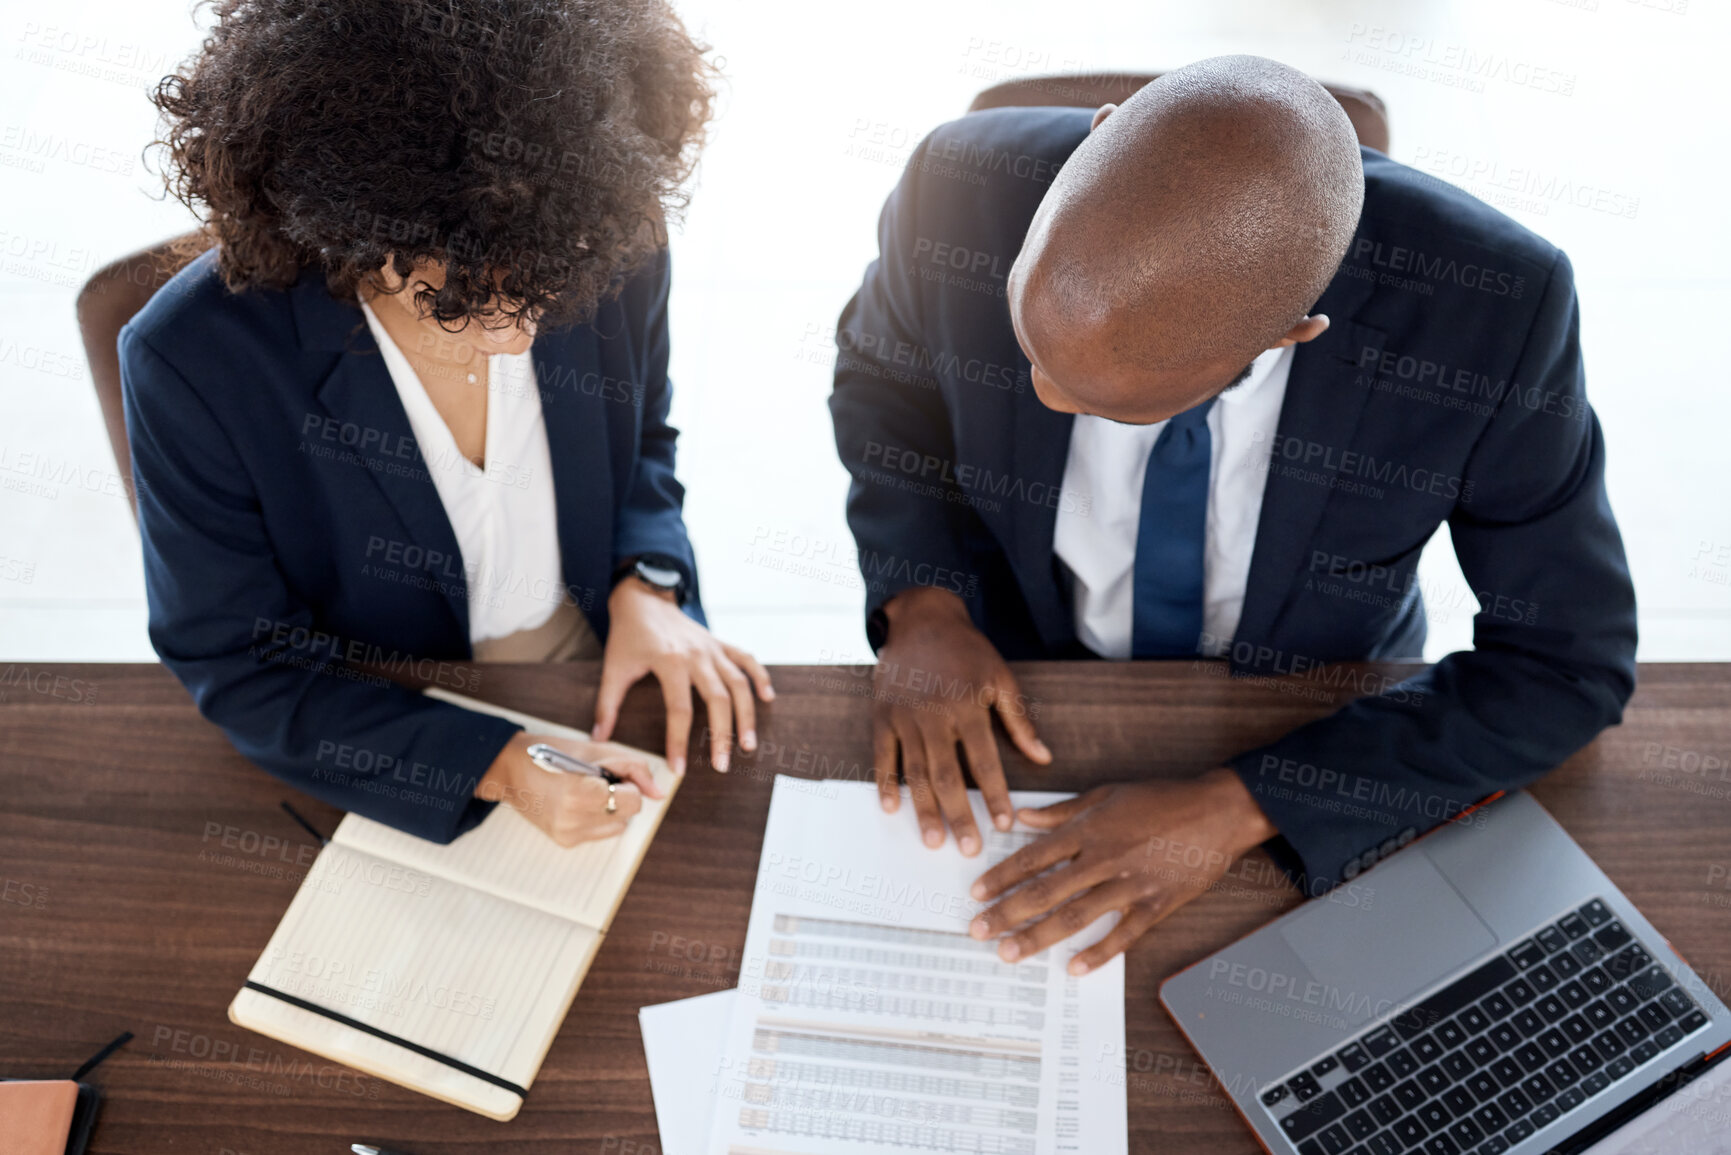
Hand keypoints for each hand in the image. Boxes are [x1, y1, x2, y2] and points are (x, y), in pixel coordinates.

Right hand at [476, 731, 662, 846]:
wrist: (509, 770)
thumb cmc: (552, 752)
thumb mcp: (595, 750)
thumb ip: (634, 768)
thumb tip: (659, 794)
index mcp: (580, 793)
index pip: (633, 800)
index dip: (628, 783)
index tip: (609, 773)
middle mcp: (573, 820)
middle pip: (628, 814)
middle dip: (622, 794)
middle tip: (598, 780)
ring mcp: (568, 834)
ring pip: (618, 826)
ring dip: (612, 808)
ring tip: (587, 791)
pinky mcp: (565, 842)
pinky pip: (601, 833)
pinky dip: (597, 818)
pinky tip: (577, 803)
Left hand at [591, 577, 773, 774]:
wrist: (644, 599)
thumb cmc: (628, 635)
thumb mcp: (614, 667)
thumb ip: (607, 704)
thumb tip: (598, 738)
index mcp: (670, 662)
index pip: (679, 709)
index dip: (679, 742)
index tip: (679, 768)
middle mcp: (697, 655)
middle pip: (718, 699)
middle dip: (722, 735)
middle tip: (722, 765)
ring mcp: (713, 649)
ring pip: (739, 683)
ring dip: (747, 715)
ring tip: (748, 745)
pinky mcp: (721, 643)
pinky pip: (748, 660)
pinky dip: (761, 677)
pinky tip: (768, 698)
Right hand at [873, 587, 1050, 856]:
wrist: (920, 619)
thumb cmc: (966, 650)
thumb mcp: (1000, 677)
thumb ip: (1020, 720)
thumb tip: (1043, 758)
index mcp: (967, 706)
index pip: (985, 761)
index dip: (995, 795)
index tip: (1002, 825)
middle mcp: (934, 714)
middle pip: (947, 775)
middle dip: (958, 815)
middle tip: (967, 848)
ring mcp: (904, 717)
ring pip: (914, 772)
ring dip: (923, 809)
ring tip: (931, 840)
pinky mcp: (882, 716)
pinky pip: (881, 756)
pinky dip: (884, 783)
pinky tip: (890, 809)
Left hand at [968, 768, 1277, 973]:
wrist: (1216, 811)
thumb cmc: (1161, 798)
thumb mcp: (1106, 794)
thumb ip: (1062, 811)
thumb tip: (1023, 818)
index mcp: (1089, 830)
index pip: (1033, 857)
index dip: (1001, 877)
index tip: (976, 893)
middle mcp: (1103, 858)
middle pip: (1045, 891)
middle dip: (1006, 913)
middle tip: (978, 931)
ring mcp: (1130, 884)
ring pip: (1075, 916)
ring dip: (1038, 937)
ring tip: (1009, 952)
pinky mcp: (1156, 904)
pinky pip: (1123, 935)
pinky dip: (1099, 952)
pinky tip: (1075, 968)